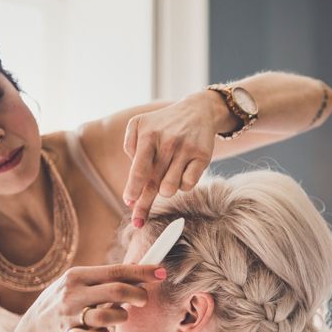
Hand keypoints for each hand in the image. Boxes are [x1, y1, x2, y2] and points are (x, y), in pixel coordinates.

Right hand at [19, 264, 165, 331]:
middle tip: (144, 300)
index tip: (161, 272)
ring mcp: (69, 314)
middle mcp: (73, 292)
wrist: (36, 323)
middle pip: (116, 291)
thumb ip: (107, 278)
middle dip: (137, 295)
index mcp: (79, 275)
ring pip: (107, 316)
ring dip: (121, 317)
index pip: (117, 270)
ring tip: (119, 316)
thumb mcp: (82, 282)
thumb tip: (140, 269)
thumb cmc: (69, 299)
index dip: (142, 272)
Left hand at [122, 93, 217, 225]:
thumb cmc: (163, 124)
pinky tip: (181, 172)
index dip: (134, 189)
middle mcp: (168, 142)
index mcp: (149, 135)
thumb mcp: (140, 124)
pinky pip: (188, 185)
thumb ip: (130, 146)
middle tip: (138, 220)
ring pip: (170, 188)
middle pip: (154, 184)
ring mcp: (186, 149)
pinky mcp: (202, 156)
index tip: (129, 203)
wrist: (197, 111)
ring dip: (165, 189)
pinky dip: (182, 184)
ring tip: (166, 177)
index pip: (140, 169)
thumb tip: (133, 177)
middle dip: (144, 204)